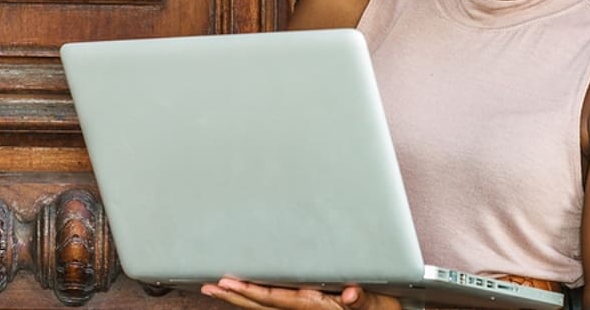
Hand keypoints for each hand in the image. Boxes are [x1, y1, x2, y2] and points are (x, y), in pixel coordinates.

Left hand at [201, 278, 399, 309]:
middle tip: (208, 286)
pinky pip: (273, 307)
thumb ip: (362, 298)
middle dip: (233, 297)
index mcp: (315, 305)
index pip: (275, 299)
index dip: (250, 291)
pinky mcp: (306, 309)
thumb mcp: (376, 301)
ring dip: (237, 300)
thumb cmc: (381, 308)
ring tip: (216, 290)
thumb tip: (351, 293)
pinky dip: (253, 302)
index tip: (229, 282)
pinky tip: (242, 296)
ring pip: (262, 309)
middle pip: (260, 307)